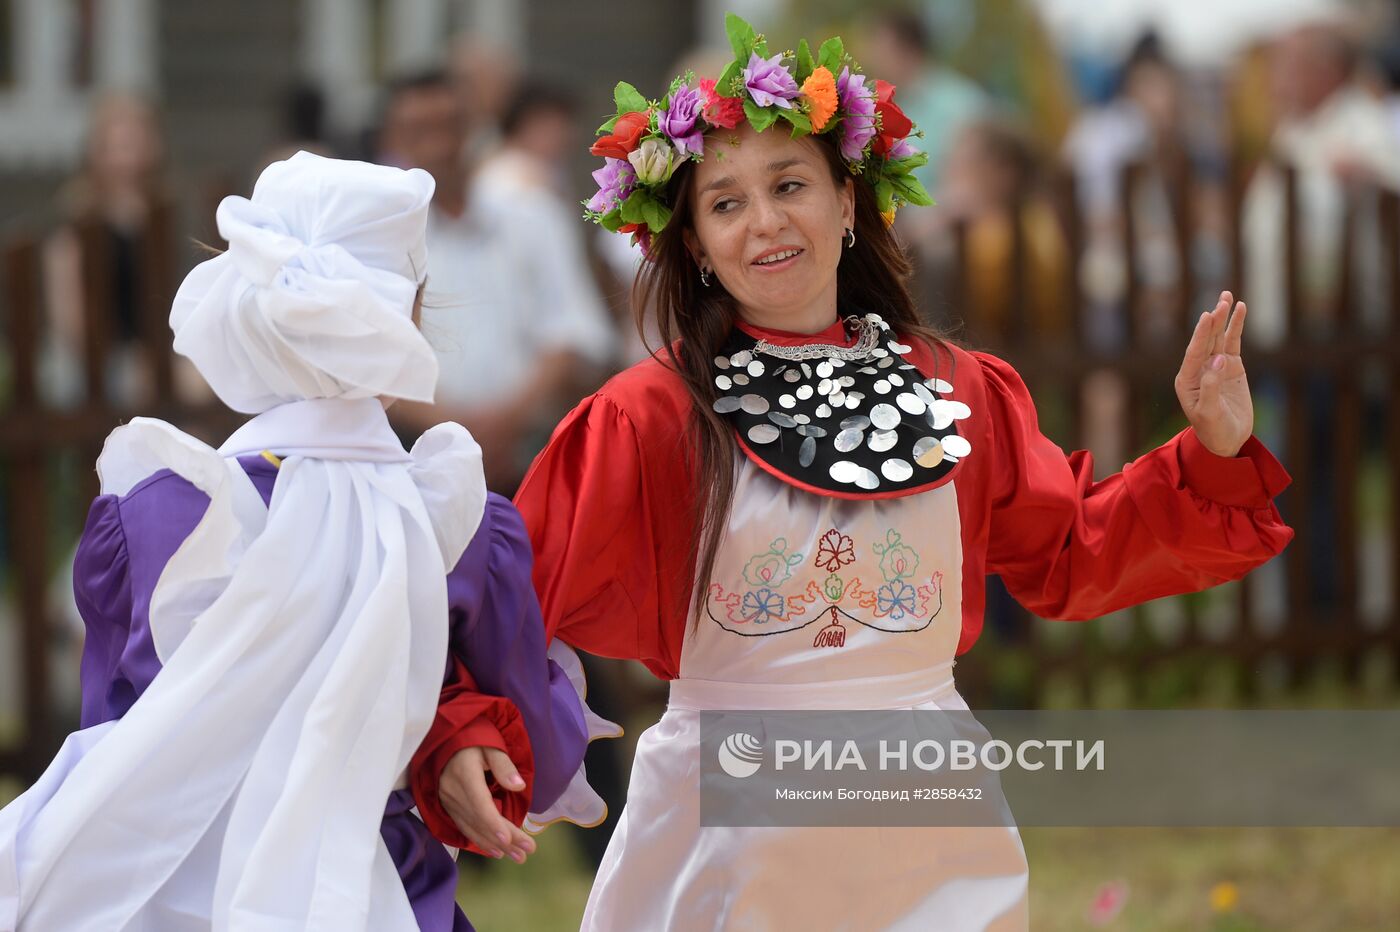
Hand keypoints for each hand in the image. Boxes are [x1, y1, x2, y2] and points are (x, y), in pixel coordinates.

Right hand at [438, 746, 535, 862]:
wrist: (444, 740)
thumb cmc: (473, 740)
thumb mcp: (491, 746)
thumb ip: (504, 766)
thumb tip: (519, 787)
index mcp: (465, 775)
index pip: (480, 806)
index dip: (494, 825)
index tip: (510, 840)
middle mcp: (453, 792)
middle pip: (480, 822)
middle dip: (504, 840)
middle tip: (526, 852)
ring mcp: (448, 802)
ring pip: (472, 829)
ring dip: (495, 845)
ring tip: (517, 857)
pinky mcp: (448, 807)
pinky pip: (464, 828)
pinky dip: (480, 841)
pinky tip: (495, 851)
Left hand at [1175, 291, 1252, 457]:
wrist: (1226, 440)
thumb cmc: (1213, 430)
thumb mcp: (1209, 413)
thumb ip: (1211, 387)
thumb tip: (1218, 361)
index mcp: (1187, 379)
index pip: (1194, 352)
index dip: (1201, 334)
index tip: (1208, 315)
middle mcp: (1198, 368)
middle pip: (1206, 340)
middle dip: (1213, 320)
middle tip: (1222, 300)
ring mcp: (1215, 365)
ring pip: (1219, 337)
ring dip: (1223, 317)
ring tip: (1228, 297)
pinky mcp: (1230, 366)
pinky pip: (1233, 342)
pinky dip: (1236, 327)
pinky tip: (1240, 310)